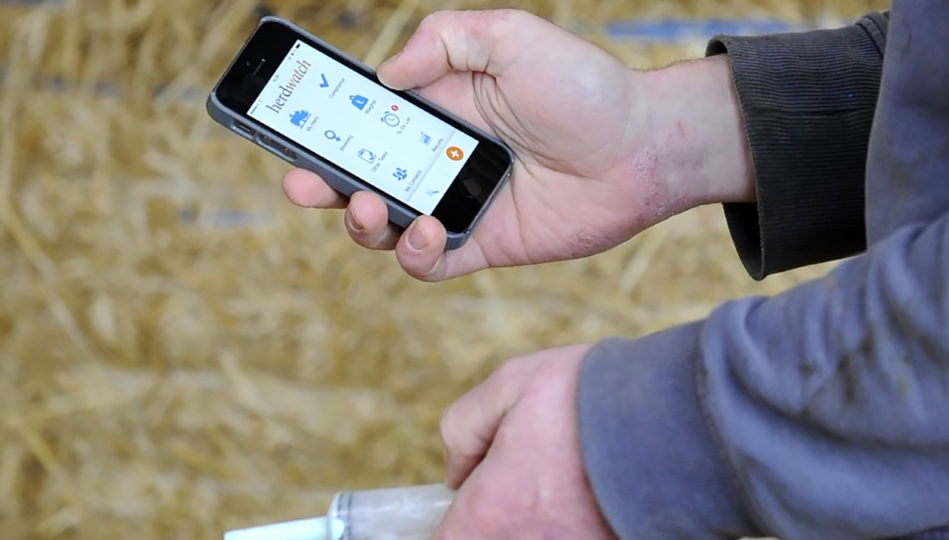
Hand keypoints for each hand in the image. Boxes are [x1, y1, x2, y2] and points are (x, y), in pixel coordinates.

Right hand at [284, 9, 752, 280]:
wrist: (644, 147)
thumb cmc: (584, 87)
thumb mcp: (512, 37)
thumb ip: (444, 39)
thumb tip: (387, 75)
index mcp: (436, 106)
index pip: (362, 117)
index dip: (320, 123)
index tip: (286, 122)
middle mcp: (439, 156)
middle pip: (358, 175)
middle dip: (318, 182)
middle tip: (300, 183)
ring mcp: (458, 203)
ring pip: (384, 225)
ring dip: (359, 222)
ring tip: (367, 206)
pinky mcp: (484, 243)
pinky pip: (429, 262)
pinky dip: (413, 254)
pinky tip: (423, 231)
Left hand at [432, 344, 615, 538]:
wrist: (679, 414)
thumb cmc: (593, 395)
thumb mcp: (511, 383)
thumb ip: (462, 428)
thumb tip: (458, 472)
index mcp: (491, 510)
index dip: (453, 524)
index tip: (468, 505)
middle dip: (499, 523)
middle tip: (524, 490)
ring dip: (541, 526)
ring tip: (565, 491)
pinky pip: (579, 539)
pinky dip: (579, 526)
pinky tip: (596, 498)